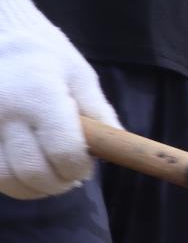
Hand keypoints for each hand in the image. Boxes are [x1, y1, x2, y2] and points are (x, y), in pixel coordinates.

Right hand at [0, 0, 119, 198]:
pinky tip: (21, 167)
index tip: (84, 166)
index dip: (79, 168)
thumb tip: (121, 150)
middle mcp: (4, 109)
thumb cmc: (43, 54)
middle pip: (33, 172)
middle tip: (68, 176)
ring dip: (31, 188)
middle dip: (58, 183)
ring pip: (5, 179)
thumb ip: (99, 113)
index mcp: (39, 94)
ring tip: (46, 176)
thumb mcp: (79, 75)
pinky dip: (8, 179)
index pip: (64, 151)